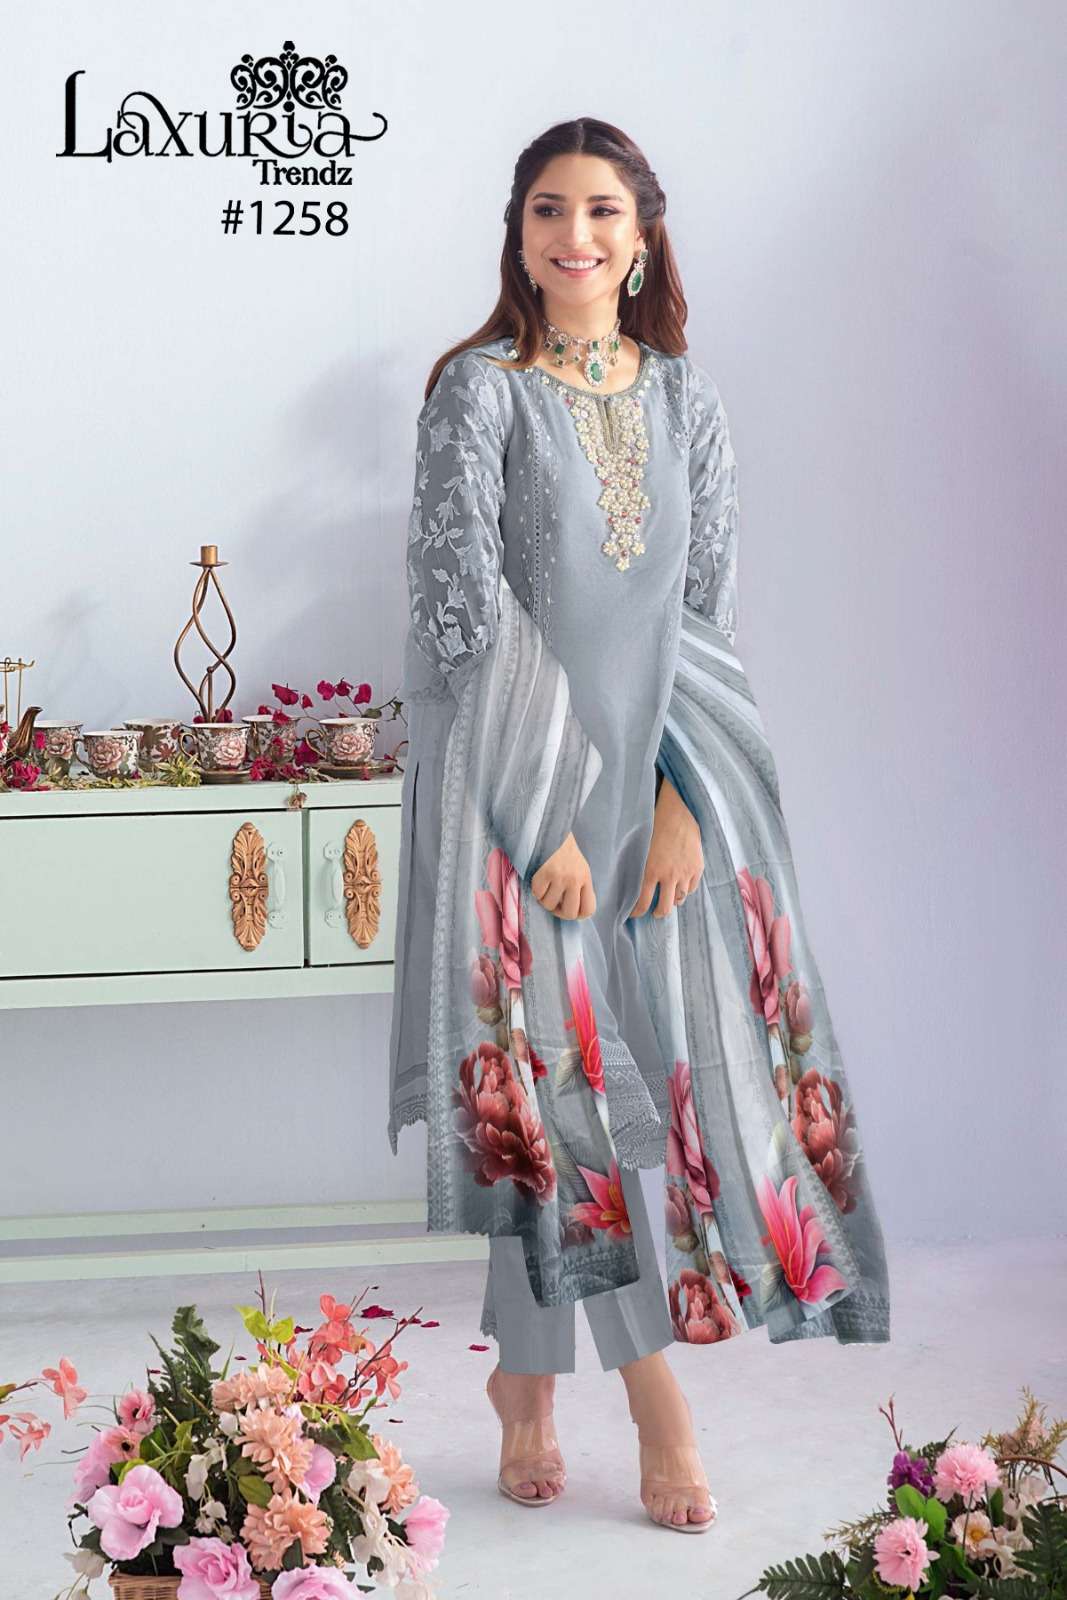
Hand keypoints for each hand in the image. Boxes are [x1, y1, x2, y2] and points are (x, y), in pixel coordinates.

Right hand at [531, 832, 595, 920]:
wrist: (552, 828)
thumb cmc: (564, 850)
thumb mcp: (579, 867)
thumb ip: (579, 886)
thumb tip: (573, 910)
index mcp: (586, 878)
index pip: (589, 910)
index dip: (577, 915)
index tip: (569, 908)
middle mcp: (575, 879)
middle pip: (570, 913)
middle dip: (559, 912)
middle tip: (554, 903)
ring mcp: (560, 877)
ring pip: (549, 905)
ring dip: (544, 900)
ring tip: (545, 889)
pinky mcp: (545, 873)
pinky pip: (537, 894)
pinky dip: (535, 891)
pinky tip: (539, 881)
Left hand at [629, 775, 703, 918]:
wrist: (677, 813)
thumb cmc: (654, 826)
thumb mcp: (640, 848)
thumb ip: (637, 868)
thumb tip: (629, 883)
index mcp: (650, 871)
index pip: (642, 903)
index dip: (637, 912)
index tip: (634, 914)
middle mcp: (668, 876)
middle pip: (663, 908)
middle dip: (657, 913)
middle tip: (654, 913)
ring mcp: (684, 873)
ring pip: (679, 899)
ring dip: (672, 901)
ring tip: (669, 899)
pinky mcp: (697, 868)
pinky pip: (692, 888)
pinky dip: (686, 890)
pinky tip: (681, 887)